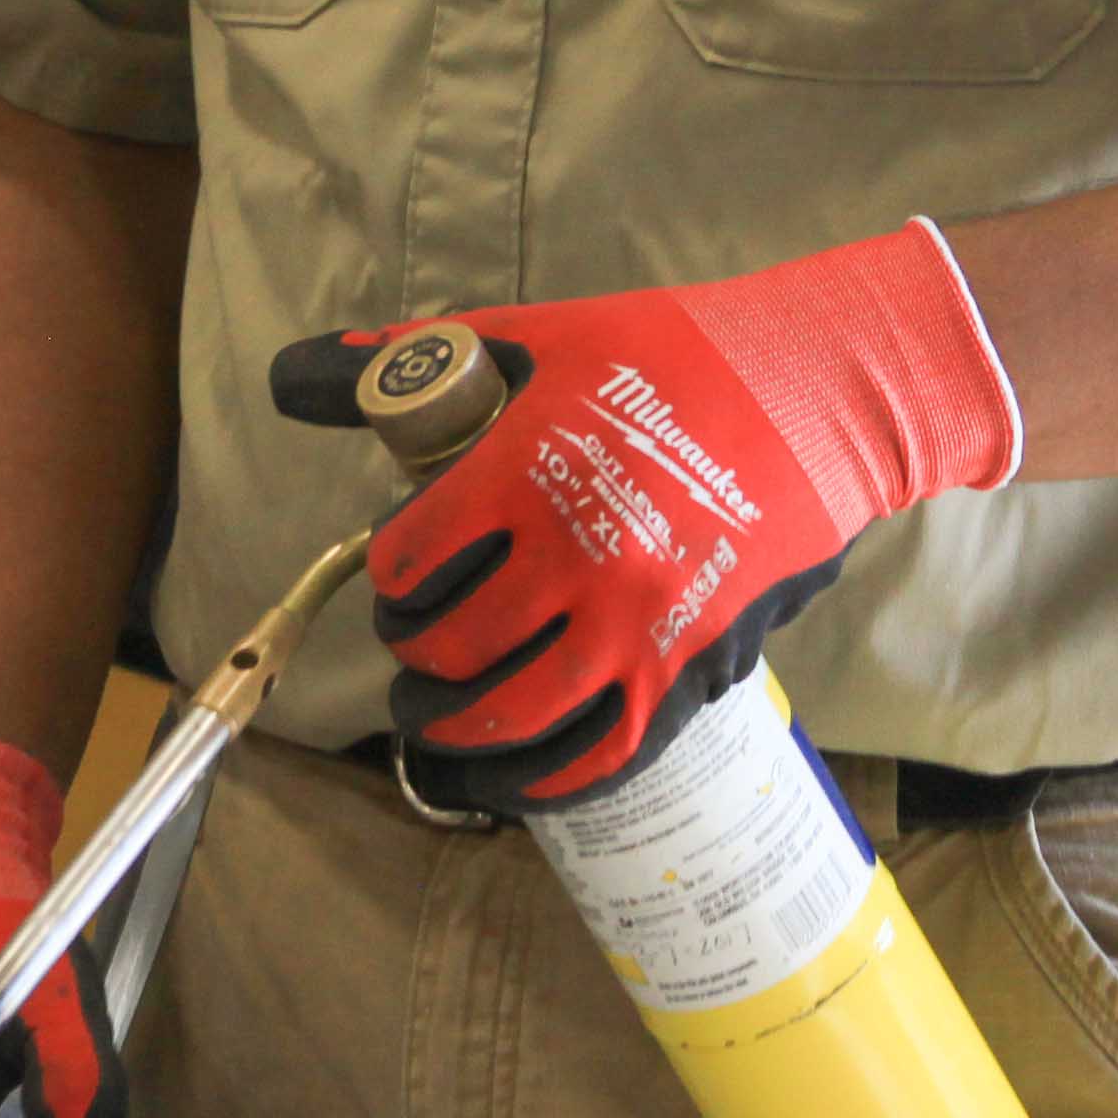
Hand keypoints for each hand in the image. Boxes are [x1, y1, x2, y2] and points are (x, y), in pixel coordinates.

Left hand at [348, 220, 1019, 812]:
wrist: (818, 394)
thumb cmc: (678, 355)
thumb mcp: (542, 336)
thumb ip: (417, 358)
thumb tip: (299, 373)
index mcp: (527, 475)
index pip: (410, 562)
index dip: (392, 574)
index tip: (404, 573)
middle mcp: (574, 564)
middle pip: (446, 650)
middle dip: (414, 654)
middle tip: (417, 642)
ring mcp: (633, 629)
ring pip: (507, 720)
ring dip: (453, 732)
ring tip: (438, 719)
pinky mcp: (687, 671)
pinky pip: (594, 758)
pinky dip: (536, 781)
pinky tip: (507, 773)